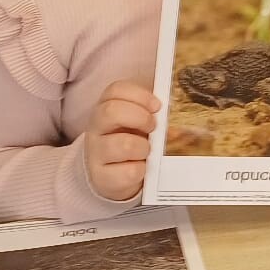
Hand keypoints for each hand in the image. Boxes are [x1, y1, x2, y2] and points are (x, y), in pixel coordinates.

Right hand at [84, 81, 157, 202]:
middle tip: (153, 127)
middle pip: (111, 111)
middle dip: (140, 117)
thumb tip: (173, 103)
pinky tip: (141, 169)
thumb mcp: (137, 121)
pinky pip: (129, 171)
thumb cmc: (132, 142)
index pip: (115, 90)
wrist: (114, 177)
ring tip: (147, 152)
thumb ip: (149, 109)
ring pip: (123, 144)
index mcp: (105, 108)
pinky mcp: (102, 178)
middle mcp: (96, 128)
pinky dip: (142, 170)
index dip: (140, 95)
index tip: (157, 106)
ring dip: (143, 147)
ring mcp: (96, 154)